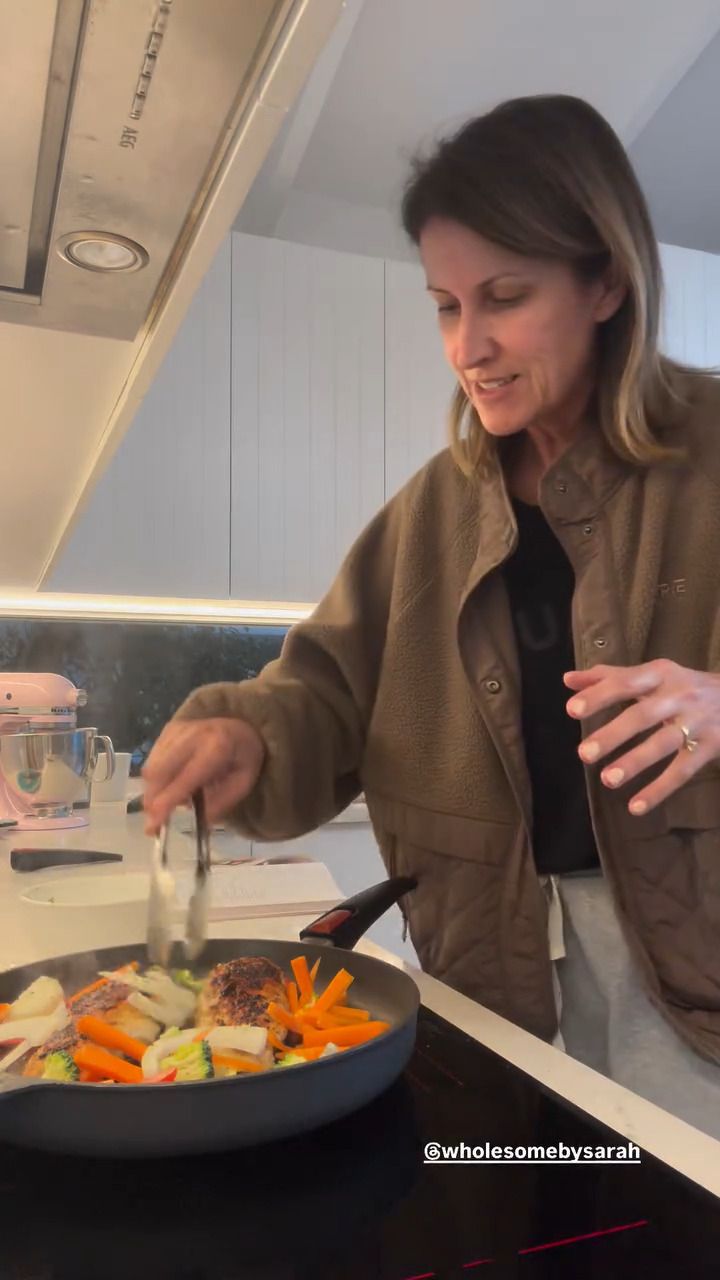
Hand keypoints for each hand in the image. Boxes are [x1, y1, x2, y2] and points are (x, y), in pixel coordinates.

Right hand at [142, 717, 264, 834]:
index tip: (154, 825)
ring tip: (165, 804)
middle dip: (152, 800)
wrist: (239, 726)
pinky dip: (155, 779)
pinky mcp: (167, 730)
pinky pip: (152, 760)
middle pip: (159, 771)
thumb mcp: (243, 783)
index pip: (186, 777)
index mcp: (218, 746)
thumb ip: (221, 803)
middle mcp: (192, 734)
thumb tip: (197, 822)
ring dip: (152, 791)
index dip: (167, 801)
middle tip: (154, 823)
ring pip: (151, 767)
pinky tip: (169, 785)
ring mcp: (176, 730)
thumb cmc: (242, 757)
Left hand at [564, 660, 719, 814]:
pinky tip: (636, 807)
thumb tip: (568, 680)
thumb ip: (610, 677)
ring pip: (663, 744)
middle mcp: (679, 696)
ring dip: (635, 762)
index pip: (625, 682)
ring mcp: (696, 722)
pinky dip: (660, 790)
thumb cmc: (685, 686)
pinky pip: (683, 771)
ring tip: (607, 780)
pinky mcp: (711, 747)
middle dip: (613, 734)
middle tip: (584, 753)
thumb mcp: (653, 675)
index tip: (571, 710)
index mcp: (660, 674)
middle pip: (643, 716)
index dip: (599, 695)